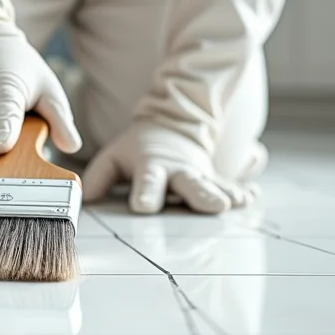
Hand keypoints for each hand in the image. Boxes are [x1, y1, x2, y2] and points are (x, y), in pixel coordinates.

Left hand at [82, 121, 256, 214]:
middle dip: (201, 195)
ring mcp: (199, 175)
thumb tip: (84, 200)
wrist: (172, 127)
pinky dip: (241, 193)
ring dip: (225, 195)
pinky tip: (251, 198)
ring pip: (214, 187)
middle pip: (190, 184)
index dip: (146, 193)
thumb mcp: (114, 157)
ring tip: (235, 204)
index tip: (144, 207)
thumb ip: (99, 178)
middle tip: (213, 207)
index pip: (147, 181)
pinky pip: (229, 186)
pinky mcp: (214, 180)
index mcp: (152, 166)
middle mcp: (178, 171)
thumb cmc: (138, 149)